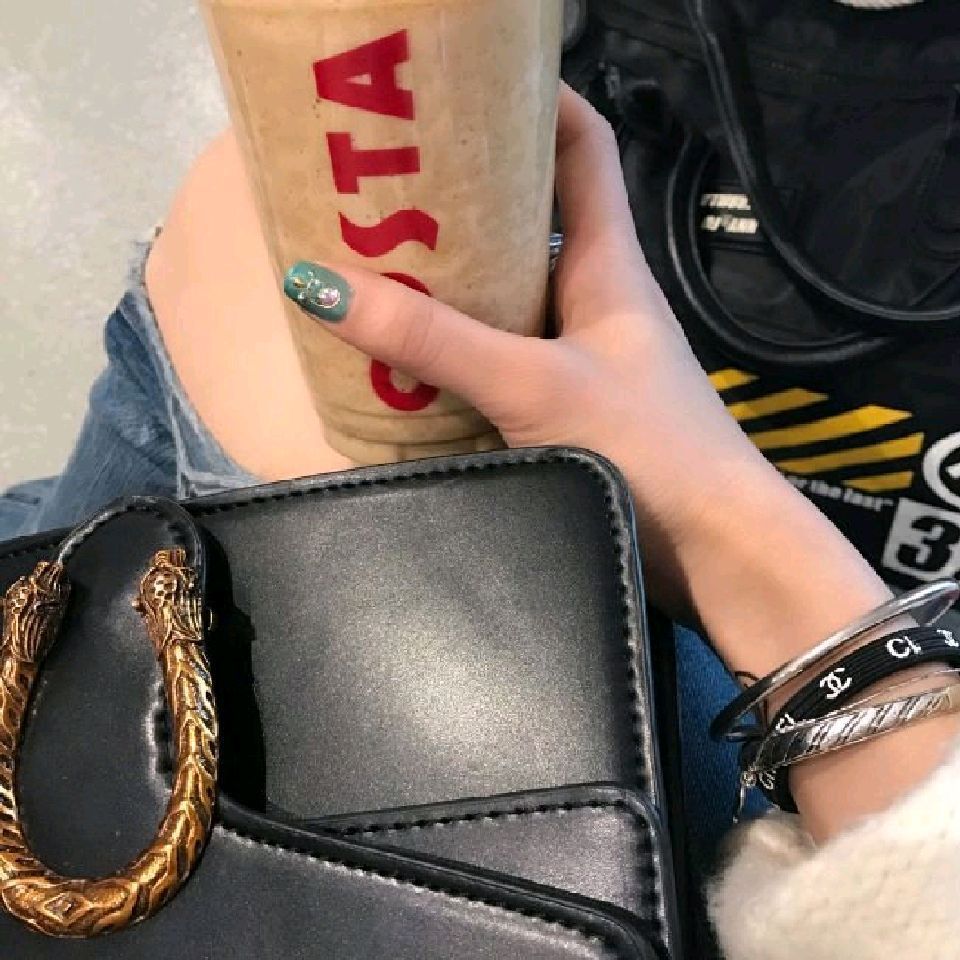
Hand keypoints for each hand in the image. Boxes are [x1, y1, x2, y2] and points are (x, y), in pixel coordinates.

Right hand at [284, 85, 780, 618]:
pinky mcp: (572, 412)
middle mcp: (597, 298)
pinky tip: (410, 370)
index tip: (463, 86)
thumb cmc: (646, 447)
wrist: (717, 554)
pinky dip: (460, 358)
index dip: (535, 100)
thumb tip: (321, 284)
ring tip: (375, 277)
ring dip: (452, 289)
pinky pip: (505, 362)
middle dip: (460, 201)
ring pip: (510, 299)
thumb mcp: (533, 384)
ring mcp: (585, 357)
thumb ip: (434, 343)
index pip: (583, 145)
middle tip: (379, 195)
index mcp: (609, 262)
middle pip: (530, 222)